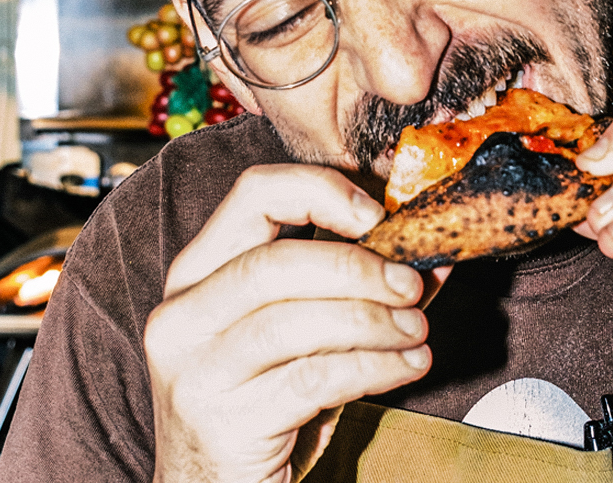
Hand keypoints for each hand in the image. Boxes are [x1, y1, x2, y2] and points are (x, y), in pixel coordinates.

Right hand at [143, 165, 430, 482]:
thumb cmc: (262, 403)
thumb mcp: (300, 334)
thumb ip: (353, 288)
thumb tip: (430, 252)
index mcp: (196, 273)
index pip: (253, 194)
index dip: (320, 191)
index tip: (378, 214)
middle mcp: (182, 315)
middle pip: (276, 261)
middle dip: (359, 267)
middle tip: (411, 284)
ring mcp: (194, 371)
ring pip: (294, 320)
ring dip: (373, 320)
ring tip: (416, 331)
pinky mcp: (221, 422)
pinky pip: (312, 378)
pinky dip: (374, 367)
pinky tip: (406, 366)